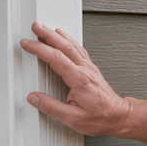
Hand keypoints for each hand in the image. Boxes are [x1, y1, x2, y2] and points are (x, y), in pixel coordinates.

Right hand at [21, 22, 133, 136]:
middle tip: (35, 27)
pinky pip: (79, 50)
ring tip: (46, 28)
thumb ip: (51, 107)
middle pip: (64, 45)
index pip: (56, 58)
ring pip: (72, 45)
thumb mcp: (73, 118)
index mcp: (79, 79)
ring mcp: (89, 68)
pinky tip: (65, 38)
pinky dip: (69, 41)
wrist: (118, 116)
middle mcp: (85, 70)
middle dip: (47, 34)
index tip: (28, 44)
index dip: (39, 49)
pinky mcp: (91, 69)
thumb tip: (34, 98)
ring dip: (58, 35)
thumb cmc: (100, 118)